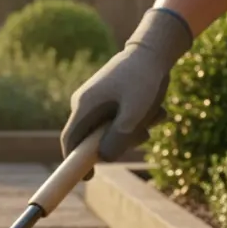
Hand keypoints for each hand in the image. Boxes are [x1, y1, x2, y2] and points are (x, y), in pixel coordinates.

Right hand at [62, 8, 193, 166]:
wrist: (155, 48)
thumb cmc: (144, 79)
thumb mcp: (134, 113)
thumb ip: (119, 138)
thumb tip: (103, 159)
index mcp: (85, 106)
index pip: (70, 141)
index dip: (75, 162)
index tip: (86, 178)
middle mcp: (86, 103)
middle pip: (94, 138)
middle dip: (119, 142)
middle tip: (142, 136)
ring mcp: (99, 99)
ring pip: (111, 129)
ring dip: (135, 130)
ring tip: (155, 115)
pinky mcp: (112, 96)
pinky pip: (121, 118)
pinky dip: (139, 119)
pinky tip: (156, 109)